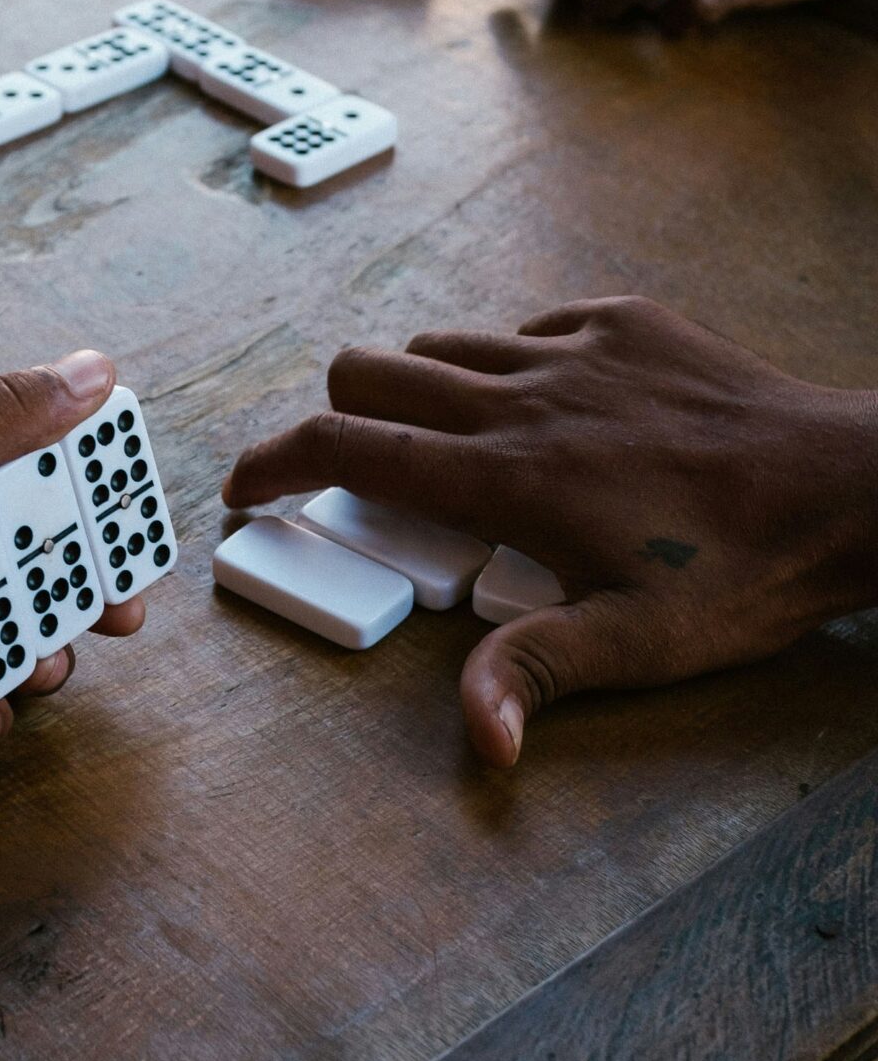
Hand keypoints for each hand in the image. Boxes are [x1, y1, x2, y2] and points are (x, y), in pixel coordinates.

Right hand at [222, 298, 877, 766]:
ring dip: (419, 392)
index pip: (347, 445)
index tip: (243, 486)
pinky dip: (506, 365)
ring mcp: (575, 349)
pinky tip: (549, 416)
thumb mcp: (635, 645)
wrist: (848, 485)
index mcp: (508, 477)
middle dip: (336, 419)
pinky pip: (526, 328)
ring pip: (443, 343)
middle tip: (355, 476)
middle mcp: (524, 397)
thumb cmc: (745, 573)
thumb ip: (535, 676)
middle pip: (370, 371)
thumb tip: (477, 739)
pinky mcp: (624, 321)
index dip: (273, 463)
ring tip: (454, 453)